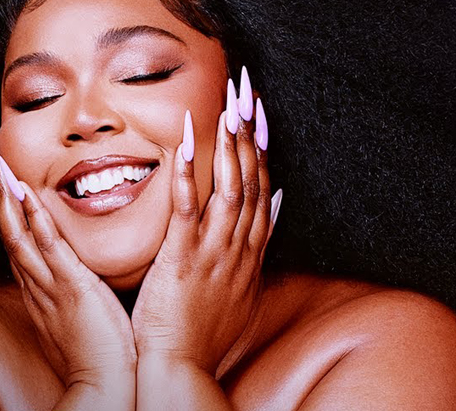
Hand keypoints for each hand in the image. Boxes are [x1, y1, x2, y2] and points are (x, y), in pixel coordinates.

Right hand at [0, 119, 137, 388]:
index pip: (15, 230)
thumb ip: (70, 280)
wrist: (101, 383)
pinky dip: (34, 220)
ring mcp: (49, 283)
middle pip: (6, 223)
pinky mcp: (70, 288)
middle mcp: (35, 278)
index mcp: (37, 281)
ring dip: (4, 193)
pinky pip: (48, 248)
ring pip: (18, 231)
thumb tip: (72, 263)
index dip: (2, 196)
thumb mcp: (75, 306)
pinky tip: (26, 193)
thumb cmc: (94, 345)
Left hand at [131, 68, 281, 375]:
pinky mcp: (185, 258)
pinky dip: (191, 173)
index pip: (262, 187)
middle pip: (252, 178)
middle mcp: (239, 246)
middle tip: (246, 88)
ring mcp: (214, 251)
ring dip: (231, 142)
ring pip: (230, 187)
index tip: (257, 112)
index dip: (261, 148)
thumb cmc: (203, 329)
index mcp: (250, 251)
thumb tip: (274, 207)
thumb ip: (256, 245)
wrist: (182, 368)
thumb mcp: (242, 287)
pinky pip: (189, 208)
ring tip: (229, 102)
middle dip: (250, 130)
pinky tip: (188, 140)